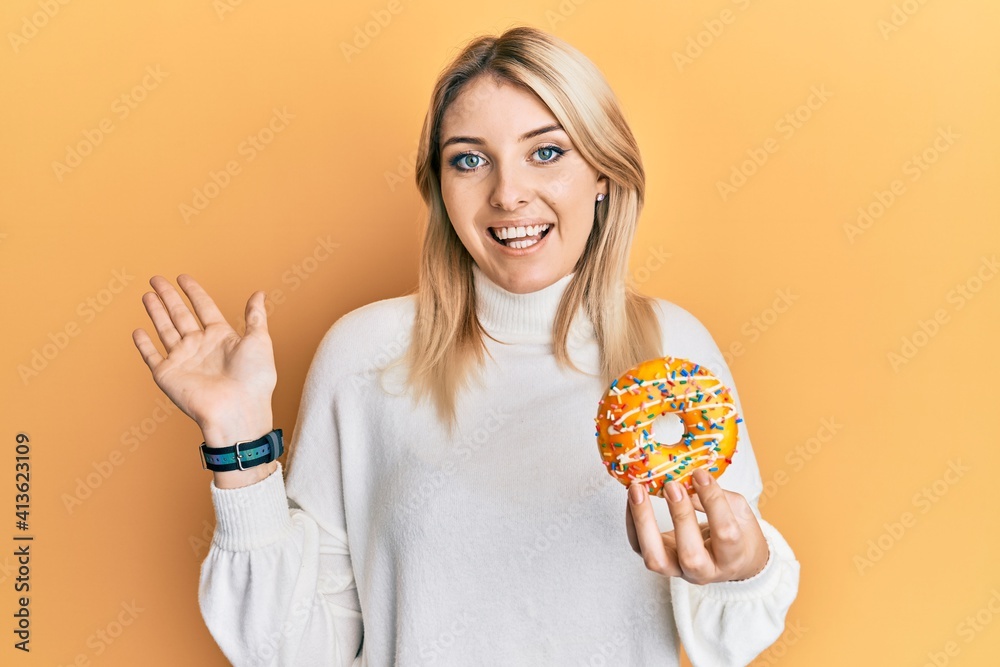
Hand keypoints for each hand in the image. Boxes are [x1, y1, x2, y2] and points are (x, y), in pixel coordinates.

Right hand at [130, 274, 276, 434]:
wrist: (238, 410)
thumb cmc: (254, 379)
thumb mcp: (259, 340)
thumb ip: (255, 316)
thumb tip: (259, 293)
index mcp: (221, 337)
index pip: (204, 307)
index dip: (194, 292)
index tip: (183, 277)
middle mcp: (200, 346)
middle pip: (180, 315)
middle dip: (168, 296)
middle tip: (156, 279)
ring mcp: (183, 360)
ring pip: (165, 329)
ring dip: (156, 312)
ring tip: (147, 294)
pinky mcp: (168, 374)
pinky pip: (152, 356)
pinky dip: (143, 344)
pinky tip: (138, 331)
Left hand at [625, 468, 768, 583]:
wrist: (732, 561)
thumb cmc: (739, 534)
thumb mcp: (738, 512)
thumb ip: (718, 498)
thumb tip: (689, 479)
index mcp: (733, 557)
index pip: (725, 533)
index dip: (713, 502)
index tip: (700, 475)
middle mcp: (705, 571)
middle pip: (690, 555)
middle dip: (679, 517)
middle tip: (672, 486)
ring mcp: (678, 570)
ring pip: (656, 559)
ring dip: (644, 522)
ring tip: (637, 490)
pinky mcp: (659, 562)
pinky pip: (638, 547)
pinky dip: (632, 521)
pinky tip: (633, 498)